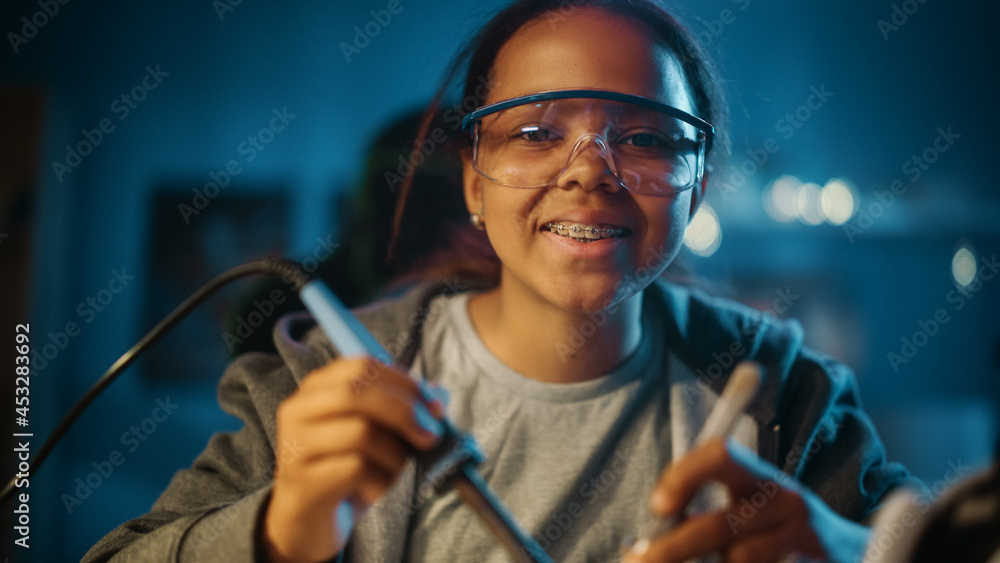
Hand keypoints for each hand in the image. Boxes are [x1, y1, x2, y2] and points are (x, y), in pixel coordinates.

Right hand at [263, 356, 447, 562]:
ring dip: (394, 454)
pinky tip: (376, 489)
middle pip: (358, 392)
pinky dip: (381, 480)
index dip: (405, 382)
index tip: (435, 405)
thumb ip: (404, 408)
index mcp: (317, 387)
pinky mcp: (303, 480)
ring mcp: (296, 445)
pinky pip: (357, 469)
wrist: (308, 522)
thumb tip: (438, 394)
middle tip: (431, 436)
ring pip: (361, 432)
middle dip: (405, 412)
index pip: (364, 366)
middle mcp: (299, 409)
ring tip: (395, 470)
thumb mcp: (377, 434)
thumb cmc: (346, 469)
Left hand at [625, 439, 869, 562]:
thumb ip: (701, 517)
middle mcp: (784, 499)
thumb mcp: (744, 511)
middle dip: (672, 549)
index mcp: (759, 476)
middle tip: (639, 562)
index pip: (720, 454)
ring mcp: (803, 536)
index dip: (685, 476)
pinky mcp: (814, 561)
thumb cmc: (773, 531)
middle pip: (719, 523)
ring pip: (738, 558)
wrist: (847, 553)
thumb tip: (643, 544)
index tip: (657, 507)